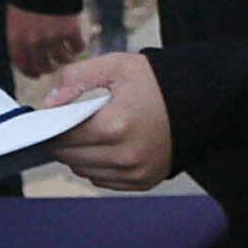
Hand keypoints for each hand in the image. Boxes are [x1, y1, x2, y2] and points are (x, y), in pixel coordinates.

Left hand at [5, 4, 84, 79]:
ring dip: (64, 58)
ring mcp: (52, 38)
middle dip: (48, 67)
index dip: (30, 72)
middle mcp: (33, 43)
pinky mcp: (70, 31)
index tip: (36, 74)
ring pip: (61, 59)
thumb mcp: (16, 15)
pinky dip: (78, 47)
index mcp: (17, 38)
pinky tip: (78, 43)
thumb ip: (20, 33)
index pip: (23, 65)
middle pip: (43, 66)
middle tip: (53, 65)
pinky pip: (77, 47)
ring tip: (67, 53)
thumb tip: (28, 48)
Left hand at [44, 52, 172, 189]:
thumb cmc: (157, 82)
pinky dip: (99, 166)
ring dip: (81, 155)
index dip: (54, 126)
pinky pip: (103, 181)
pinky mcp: (142, 182)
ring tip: (95, 133)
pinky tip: (109, 146)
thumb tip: (48, 104)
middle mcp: (124, 155)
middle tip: (75, 123)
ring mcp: (134, 172)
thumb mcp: (116, 66)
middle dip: (66, 140)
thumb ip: (77, 78)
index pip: (63, 137)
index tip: (56, 117)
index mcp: (115, 125)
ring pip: (84, 172)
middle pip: (70, 157)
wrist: (198, 101)